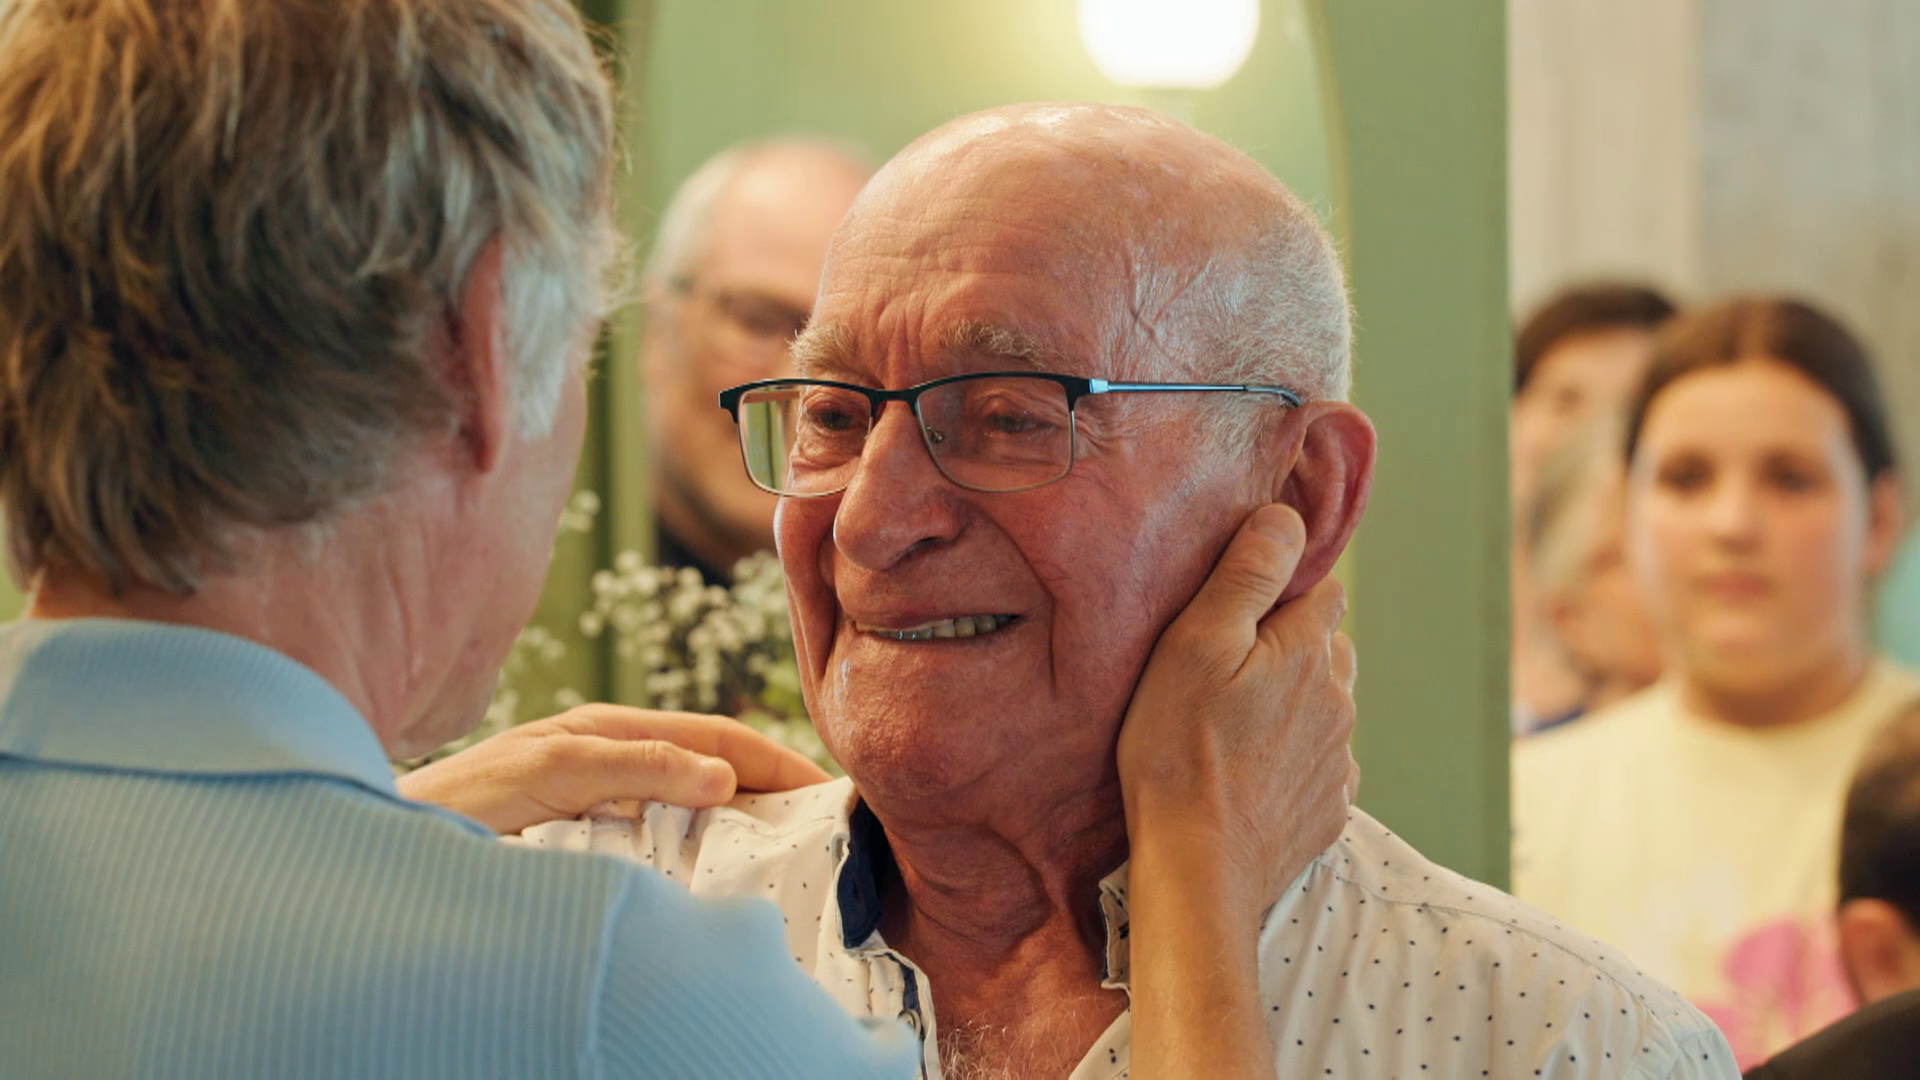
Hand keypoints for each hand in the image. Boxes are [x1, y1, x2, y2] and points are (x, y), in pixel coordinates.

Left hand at [396, 705, 831, 834]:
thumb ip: (635, 765)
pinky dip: (701, 862)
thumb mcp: (554, 767)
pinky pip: (664, 850)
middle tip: (827, 834)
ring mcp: (604, 806)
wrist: (387, 854)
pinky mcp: (589, 847)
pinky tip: (717, 889)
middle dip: (772, 796)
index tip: (830, 792)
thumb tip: (724, 777)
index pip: (718, 739)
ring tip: (789, 864)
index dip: (776, 761)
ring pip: (694, 814)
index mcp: (613, 730)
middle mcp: (615, 763)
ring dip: (742, 833)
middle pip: (715, 773)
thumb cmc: (462, 800)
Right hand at [1118, 502, 1356, 911]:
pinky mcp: (1329, 808)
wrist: (1198, 866)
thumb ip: (1246, 575)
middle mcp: (1338, 700)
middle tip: (1232, 668)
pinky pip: (1322, 765)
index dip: (1287, 588)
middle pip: (1329, 649)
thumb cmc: (1180, 749)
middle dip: (1294, 646)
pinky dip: (1297, 759)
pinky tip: (1253, 771)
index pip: (1324, 589)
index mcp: (1308, 651)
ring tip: (1237, 723)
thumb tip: (1287, 518)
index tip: (1244, 606)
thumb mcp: (1195, 644)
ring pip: (1328, 707)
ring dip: (1296, 704)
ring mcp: (1339, 760)